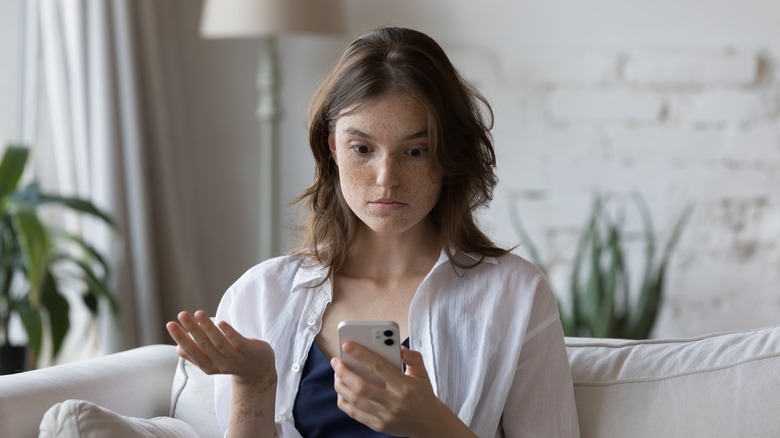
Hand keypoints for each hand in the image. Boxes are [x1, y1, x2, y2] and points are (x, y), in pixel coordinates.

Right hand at [166, 310, 274, 382]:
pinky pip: (239, 342)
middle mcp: (221, 364)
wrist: (259, 371)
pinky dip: (229, 333)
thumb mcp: (213, 361)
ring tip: (198, 312)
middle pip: (204, 345)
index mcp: (209, 366)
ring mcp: (236, 358)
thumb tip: (178, 349)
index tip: (170, 324)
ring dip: (207, 327)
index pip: (191, 352)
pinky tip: (221, 322)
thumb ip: (198, 355)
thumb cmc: (231, 360)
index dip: (181, 338)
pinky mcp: (250, 351)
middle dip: (191, 329)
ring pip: (220, 342)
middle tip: (181, 314)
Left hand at [331, 343, 474, 436]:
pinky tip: (342, 390)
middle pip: (361, 386)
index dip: (361, 355)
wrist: (430, 424)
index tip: (347, 345)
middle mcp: (394, 402)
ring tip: (337, 374)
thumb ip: (412, 357)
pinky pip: (354, 413)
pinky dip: (344, 401)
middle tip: (336, 361)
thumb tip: (397, 347)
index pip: (379, 367)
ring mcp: (385, 416)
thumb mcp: (423, 373)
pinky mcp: (378, 426)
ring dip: (340, 385)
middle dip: (344, 372)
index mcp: (405, 386)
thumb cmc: (423, 394)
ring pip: (355, 401)